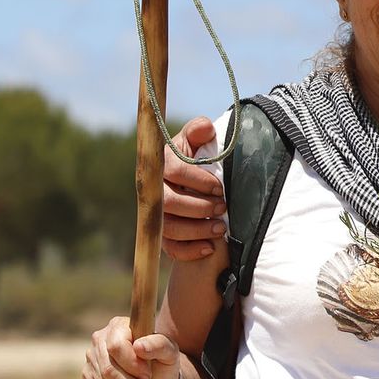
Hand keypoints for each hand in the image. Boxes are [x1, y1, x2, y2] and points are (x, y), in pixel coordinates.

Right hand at [81, 315, 181, 378]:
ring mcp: (91, 356)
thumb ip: (158, 345)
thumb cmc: (162, 360)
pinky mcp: (87, 374)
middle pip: (108, 368)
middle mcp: (100, 338)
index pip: (116, 346)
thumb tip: (138, 347)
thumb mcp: (169, 351)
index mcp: (119, 325)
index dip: (131, 364)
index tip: (148, 375)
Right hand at [163, 116, 224, 260]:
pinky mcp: (163, 236)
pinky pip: (171, 249)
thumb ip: (199, 131)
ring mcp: (157, 216)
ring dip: (196, 230)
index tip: (219, 187)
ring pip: (169, 227)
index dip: (197, 180)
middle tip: (223, 207)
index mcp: (162, 166)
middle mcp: (155, 192)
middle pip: (170, 203)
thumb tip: (205, 127)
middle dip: (199, 207)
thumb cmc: (196, 158)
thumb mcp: (197, 141)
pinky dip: (189, 251)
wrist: (193, 183)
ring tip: (220, 229)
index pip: (174, 172)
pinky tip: (209, 248)